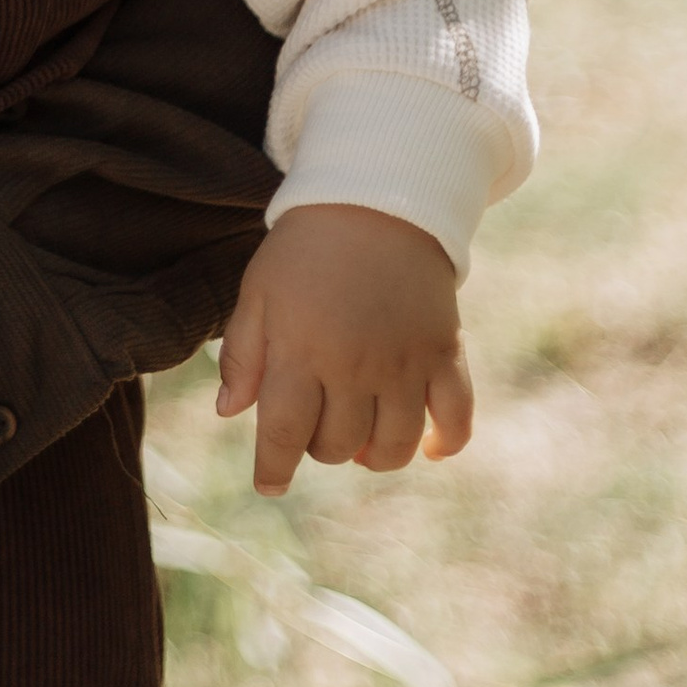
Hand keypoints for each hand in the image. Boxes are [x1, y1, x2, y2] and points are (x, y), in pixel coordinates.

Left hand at [215, 201, 472, 495]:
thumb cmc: (304, 250)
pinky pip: (456, 418)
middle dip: (319, 448)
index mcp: (301, 351)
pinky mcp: (445, 353)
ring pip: (394, 446)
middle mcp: (354, 365)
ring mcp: (405, 362)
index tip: (268, 486)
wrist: (376, 200)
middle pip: (337, 445)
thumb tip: (229, 413)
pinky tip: (428, 445)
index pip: (284, 434)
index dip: (273, 469)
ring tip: (360, 437)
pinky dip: (445, 443)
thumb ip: (243, 355)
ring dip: (373, 455)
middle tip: (315, 425)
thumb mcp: (257, 292)